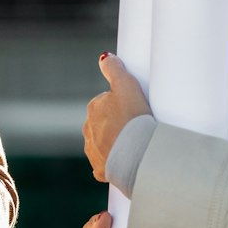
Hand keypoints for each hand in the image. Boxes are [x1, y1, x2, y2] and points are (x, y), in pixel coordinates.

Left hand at [83, 53, 150, 182]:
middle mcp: (88, 130)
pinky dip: (113, 162)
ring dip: (114, 142)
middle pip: (103, 123)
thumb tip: (105, 57)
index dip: (122, 105)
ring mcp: (93, 151)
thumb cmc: (133, 118)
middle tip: (135, 126)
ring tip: (133, 143)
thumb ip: (114, 69)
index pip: (106, 103)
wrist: (138, 154)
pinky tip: (125, 160)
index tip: (134, 109)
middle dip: (116, 124)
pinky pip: (105, 164)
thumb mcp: (127, 86)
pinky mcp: (100, 169)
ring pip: (103, 143)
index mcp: (93, 109)